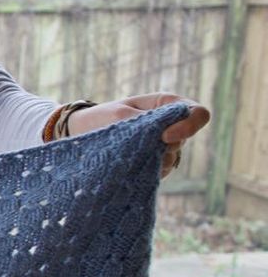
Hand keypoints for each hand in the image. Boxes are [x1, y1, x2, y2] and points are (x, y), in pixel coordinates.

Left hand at [66, 93, 209, 179]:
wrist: (78, 135)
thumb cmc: (99, 119)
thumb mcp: (121, 116)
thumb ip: (149, 124)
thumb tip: (169, 140)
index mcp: (166, 104)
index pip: (198, 113)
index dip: (189, 126)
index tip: (165, 136)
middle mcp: (169, 125)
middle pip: (184, 139)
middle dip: (162, 146)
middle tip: (132, 146)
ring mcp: (162, 146)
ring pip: (172, 159)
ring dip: (152, 161)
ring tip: (124, 155)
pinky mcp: (152, 164)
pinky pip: (160, 172)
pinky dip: (146, 171)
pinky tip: (127, 167)